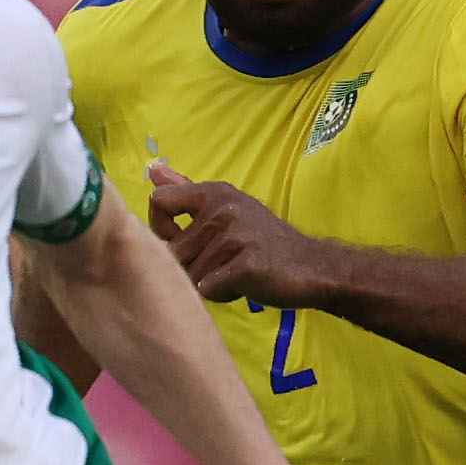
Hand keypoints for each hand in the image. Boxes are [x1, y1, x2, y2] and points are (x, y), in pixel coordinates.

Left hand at [147, 163, 307, 306]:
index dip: (159, 228)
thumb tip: (153, 170)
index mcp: (214, 193)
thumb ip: (187, 191)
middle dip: (192, 266)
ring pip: (190, 275)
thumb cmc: (263, 240)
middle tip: (223, 262)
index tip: (178, 238)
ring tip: (235, 273)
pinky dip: (222, 294)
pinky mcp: (245, 265)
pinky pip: (209, 290)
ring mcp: (235, 236)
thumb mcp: (227, 206)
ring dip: (208, 283)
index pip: (159, 202)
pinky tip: (242, 285)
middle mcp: (222, 210)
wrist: (313, 266)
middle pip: (172, 251)